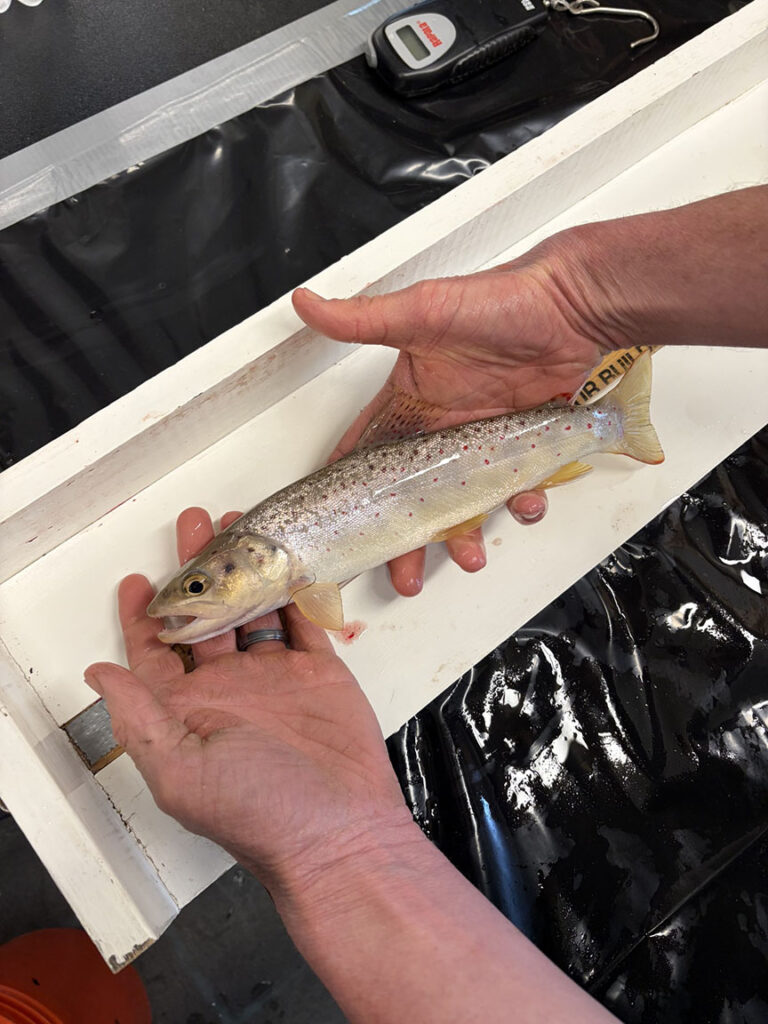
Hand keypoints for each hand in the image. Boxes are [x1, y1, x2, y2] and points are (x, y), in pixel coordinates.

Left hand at [84, 507, 409, 893]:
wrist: (340, 830)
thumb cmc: (258, 810)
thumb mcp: (181, 770)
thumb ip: (140, 716)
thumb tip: (99, 673)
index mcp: (188, 711)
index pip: (154, 653)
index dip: (143, 615)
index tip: (136, 581)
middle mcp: (228, 688)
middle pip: (205, 615)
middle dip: (197, 570)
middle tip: (196, 524)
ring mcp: (274, 676)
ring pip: (251, 608)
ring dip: (244, 570)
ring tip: (239, 528)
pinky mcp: (317, 669)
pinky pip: (301, 619)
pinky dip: (293, 589)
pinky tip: (285, 561)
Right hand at [293, 230, 611, 595]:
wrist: (575, 303)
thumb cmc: (500, 300)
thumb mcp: (423, 311)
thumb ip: (363, 320)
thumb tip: (307, 303)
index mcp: (411, 400)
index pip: (368, 449)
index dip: (354, 487)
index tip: (341, 525)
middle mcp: (443, 426)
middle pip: (414, 495)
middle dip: (407, 539)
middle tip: (402, 574)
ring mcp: (485, 439)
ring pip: (466, 501)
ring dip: (464, 536)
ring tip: (468, 556)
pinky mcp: (525, 445)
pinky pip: (518, 488)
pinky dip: (522, 504)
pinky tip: (524, 505)